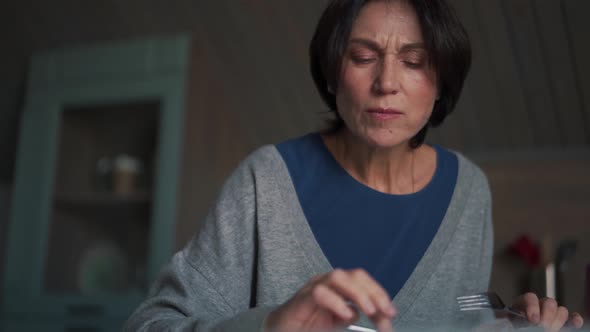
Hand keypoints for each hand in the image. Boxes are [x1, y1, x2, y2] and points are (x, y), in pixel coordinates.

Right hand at [265, 268, 396, 331]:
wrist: (280, 330)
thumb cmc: (308, 325)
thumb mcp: (338, 322)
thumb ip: (354, 316)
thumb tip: (379, 319)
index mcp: (338, 286)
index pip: (363, 281)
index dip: (380, 295)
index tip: (391, 314)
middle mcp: (327, 282)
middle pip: (355, 275)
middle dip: (375, 293)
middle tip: (385, 313)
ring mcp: (313, 287)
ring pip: (339, 277)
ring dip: (359, 294)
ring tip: (370, 312)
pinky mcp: (301, 299)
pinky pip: (319, 293)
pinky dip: (336, 303)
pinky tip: (346, 315)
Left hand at [511, 292, 583, 330]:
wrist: (515, 326)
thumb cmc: (510, 324)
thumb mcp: (506, 321)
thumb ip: (509, 320)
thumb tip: (511, 321)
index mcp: (523, 302)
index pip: (531, 297)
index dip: (533, 307)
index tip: (533, 320)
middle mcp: (539, 305)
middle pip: (549, 302)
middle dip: (547, 316)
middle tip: (542, 327)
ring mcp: (551, 313)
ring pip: (561, 310)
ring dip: (557, 320)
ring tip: (550, 330)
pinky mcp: (561, 322)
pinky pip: (571, 319)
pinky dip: (574, 321)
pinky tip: (574, 323)